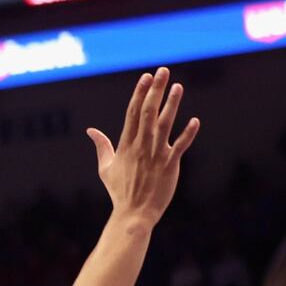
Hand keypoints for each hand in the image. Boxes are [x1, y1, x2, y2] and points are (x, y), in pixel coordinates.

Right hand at [86, 67, 199, 226]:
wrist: (134, 213)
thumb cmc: (119, 191)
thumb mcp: (105, 167)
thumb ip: (101, 146)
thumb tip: (90, 130)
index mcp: (126, 144)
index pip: (133, 112)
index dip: (140, 93)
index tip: (145, 77)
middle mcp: (141, 145)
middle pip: (148, 112)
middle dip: (155, 90)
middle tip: (162, 72)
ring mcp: (156, 155)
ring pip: (165, 124)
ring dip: (172, 104)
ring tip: (178, 86)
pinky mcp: (170, 166)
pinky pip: (180, 147)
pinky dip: (188, 134)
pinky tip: (195, 120)